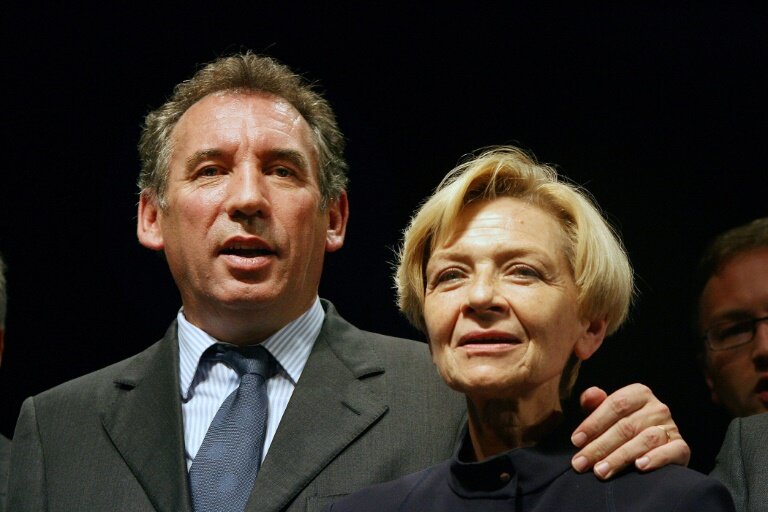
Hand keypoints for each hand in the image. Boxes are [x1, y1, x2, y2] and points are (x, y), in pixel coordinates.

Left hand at [570, 384, 689, 479]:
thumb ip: (595, 403)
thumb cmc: (623, 427)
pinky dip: (655, 458)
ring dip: (620, 457)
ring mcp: (671, 427)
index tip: (576, 440)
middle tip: (581, 463)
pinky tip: (639, 466)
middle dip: (599, 446)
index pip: (615, 404)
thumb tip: (592, 394)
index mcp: (639, 393)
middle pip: (626, 426)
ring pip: (644, 440)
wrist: (654, 448)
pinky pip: (672, 451)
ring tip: (600, 471)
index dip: (594, 422)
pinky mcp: (681, 447)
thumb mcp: (606, 413)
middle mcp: (657, 408)